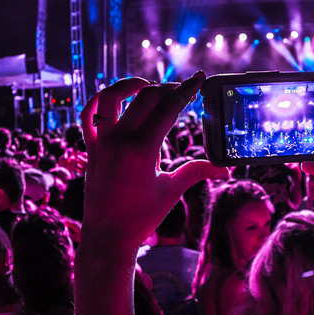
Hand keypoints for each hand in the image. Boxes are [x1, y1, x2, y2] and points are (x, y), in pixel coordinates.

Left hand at [79, 72, 228, 251]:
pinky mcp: (91, 147)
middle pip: (146, 97)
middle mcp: (119, 140)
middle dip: (168, 89)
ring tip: (148, 86)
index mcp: (142, 150)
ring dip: (130, 85)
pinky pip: (89, 115)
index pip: (168, 107)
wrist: (108, 235)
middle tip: (183, 90)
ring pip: (111, 97)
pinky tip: (117, 99)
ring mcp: (101, 142)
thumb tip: (225, 168)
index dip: (187, 90)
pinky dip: (100, 102)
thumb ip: (197, 171)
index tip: (198, 79)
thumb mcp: (172, 191)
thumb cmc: (141, 216)